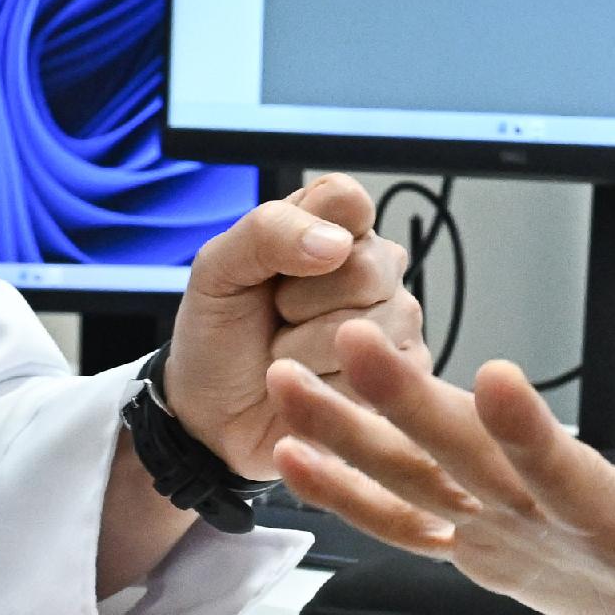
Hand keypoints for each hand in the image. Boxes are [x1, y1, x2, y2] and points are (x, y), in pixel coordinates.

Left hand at [165, 175, 418, 478]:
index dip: (303, 235)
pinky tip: (310, 387)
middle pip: (365, 268)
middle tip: (277, 317)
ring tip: (288, 355)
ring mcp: (396, 323)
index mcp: (336, 227)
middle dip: (299, 303)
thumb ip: (268, 233)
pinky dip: (322, 389)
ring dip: (305, 351)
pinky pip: (374, 379)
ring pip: (369, 329)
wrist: (211, 413)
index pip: (346, 200)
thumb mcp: (218, 270)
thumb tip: (336, 242)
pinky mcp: (403, 379)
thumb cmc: (221, 331)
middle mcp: (376, 269)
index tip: (273, 266)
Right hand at [266, 322, 614, 614]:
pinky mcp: (489, 536)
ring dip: (357, 427)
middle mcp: (551, 502)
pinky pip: (409, 512)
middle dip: (411, 401)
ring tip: (288, 381)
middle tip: (357, 341)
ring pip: (423, 465)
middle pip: (471, 447)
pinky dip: (353, 490)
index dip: (535, 436)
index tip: (500, 380)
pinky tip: (298, 458)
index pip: (572, 470)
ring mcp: (512, 515)